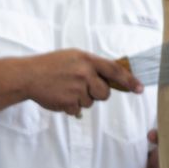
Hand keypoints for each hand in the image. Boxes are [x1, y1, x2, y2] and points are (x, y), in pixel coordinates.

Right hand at [20, 49, 140, 115]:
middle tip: (82, 87)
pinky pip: (78, 110)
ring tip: (65, 89)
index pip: (115, 70)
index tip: (139, 88)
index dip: (129, 80)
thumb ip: (91, 65)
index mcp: (87, 60)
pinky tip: (59, 97)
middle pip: (105, 92)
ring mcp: (77, 88)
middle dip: (97, 93)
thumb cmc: (50, 65)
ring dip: (80, 100)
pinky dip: (70, 106)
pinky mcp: (69, 102)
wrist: (28, 75)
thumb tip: (111, 78)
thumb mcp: (73, 57)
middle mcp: (84, 73)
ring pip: (90, 102)